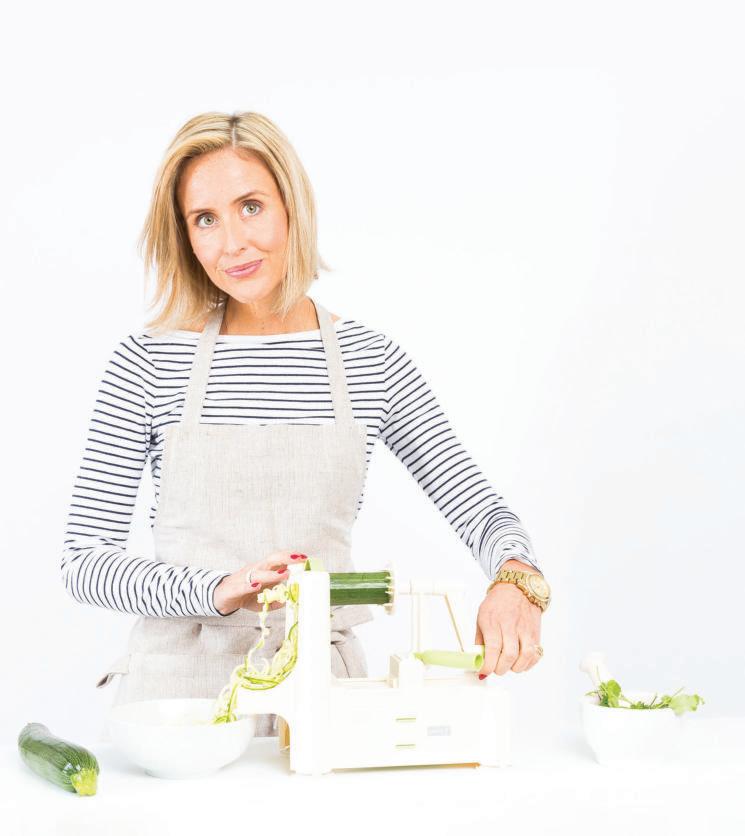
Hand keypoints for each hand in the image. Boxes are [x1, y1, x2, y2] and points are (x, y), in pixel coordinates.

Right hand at [213, 551, 307, 614]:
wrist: (219, 597)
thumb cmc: (243, 594)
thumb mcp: (263, 600)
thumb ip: (275, 600)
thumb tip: (289, 601)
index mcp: (263, 570)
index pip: (278, 560)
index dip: (291, 557)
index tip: (305, 557)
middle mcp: (255, 570)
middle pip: (271, 560)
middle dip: (286, 558)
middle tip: (300, 559)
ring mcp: (244, 578)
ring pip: (258, 573)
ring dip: (272, 573)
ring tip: (285, 574)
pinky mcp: (234, 589)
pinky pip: (242, 586)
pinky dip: (249, 586)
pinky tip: (257, 586)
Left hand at [474, 559, 543, 676]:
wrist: (517, 588)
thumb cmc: (498, 602)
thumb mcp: (481, 617)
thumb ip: (479, 639)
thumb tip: (477, 659)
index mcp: (493, 621)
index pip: (492, 648)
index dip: (488, 665)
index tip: (484, 671)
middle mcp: (510, 625)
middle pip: (509, 655)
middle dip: (501, 669)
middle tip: (496, 668)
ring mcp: (525, 629)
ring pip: (525, 656)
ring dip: (516, 667)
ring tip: (509, 666)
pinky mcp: (535, 633)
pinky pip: (536, 654)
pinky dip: (528, 663)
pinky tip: (520, 662)